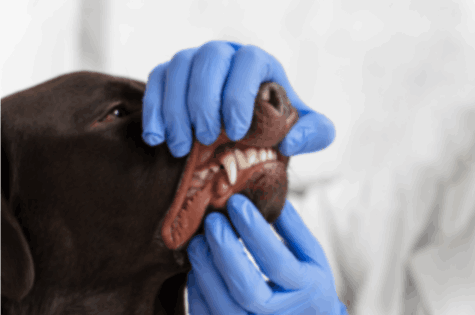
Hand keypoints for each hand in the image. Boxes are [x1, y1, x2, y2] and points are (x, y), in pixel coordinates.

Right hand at [142, 41, 334, 156]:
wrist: (246, 126)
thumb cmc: (275, 124)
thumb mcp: (304, 130)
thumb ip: (315, 132)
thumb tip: (291, 141)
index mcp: (258, 61)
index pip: (248, 62)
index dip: (239, 93)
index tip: (237, 130)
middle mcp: (225, 54)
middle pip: (208, 60)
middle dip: (204, 102)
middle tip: (207, 139)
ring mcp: (195, 60)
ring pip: (178, 67)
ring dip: (176, 109)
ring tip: (181, 148)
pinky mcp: (172, 74)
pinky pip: (156, 79)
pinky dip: (153, 109)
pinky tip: (156, 138)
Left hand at [186, 195, 347, 314]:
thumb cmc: (308, 285)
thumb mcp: (312, 256)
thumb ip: (293, 228)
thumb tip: (270, 193)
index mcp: (305, 289)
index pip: (276, 260)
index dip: (254, 230)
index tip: (237, 202)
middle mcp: (280, 314)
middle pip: (246, 288)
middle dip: (225, 250)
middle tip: (212, 220)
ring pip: (222, 305)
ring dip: (205, 269)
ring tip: (198, 242)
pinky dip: (197, 291)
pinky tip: (197, 268)